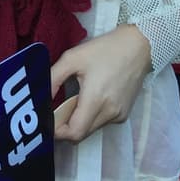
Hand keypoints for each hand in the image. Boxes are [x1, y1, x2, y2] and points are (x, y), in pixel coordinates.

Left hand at [50, 24, 150, 143]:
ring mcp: (119, 115)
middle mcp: (110, 113)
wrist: (138, 47)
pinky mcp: (124, 113)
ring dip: (78, 120)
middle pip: (82, 133)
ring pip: (91, 129)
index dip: (57, 132)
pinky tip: (87, 98)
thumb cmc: (104, 50)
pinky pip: (101, 122)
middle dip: (64, 126)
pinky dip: (90, 116)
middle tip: (54, 109)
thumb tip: (41, 97)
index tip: (46, 121)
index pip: (75, 133)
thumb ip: (53, 78)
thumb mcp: (72, 58)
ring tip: (72, 98)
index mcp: (96, 100)